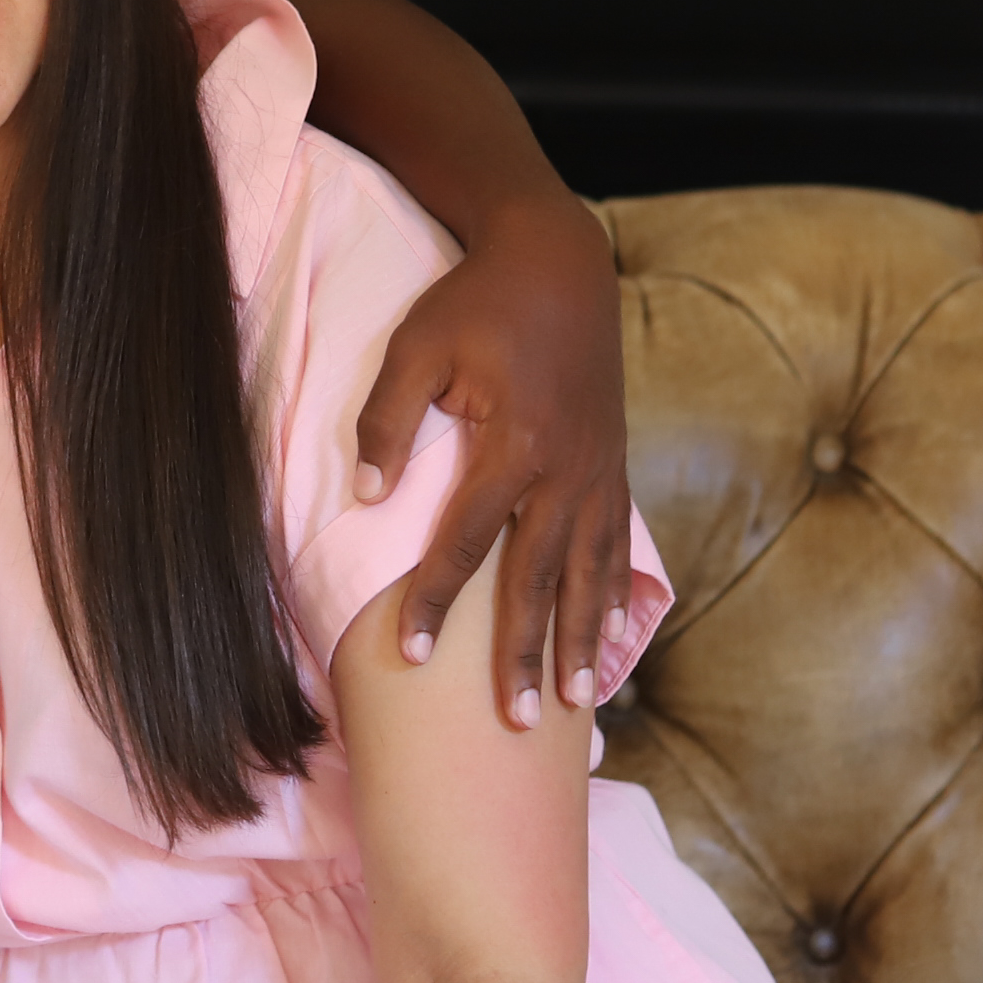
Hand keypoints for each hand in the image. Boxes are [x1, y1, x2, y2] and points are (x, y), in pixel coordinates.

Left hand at [349, 193, 632, 730]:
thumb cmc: (477, 302)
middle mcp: (566, 470)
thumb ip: (388, 421)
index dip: (433, 601)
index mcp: (513, 444)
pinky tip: (609, 641)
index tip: (407, 654)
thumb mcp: (417, 346)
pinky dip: (613, 597)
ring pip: (590, 573)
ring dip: (578, 641)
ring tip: (570, 704)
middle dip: (522, 653)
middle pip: (539, 579)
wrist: (559, 260)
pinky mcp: (615, 466)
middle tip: (510, 722)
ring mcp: (599, 471)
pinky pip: (616, 547)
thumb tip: (366, 495)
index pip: (466, 543)